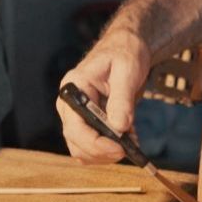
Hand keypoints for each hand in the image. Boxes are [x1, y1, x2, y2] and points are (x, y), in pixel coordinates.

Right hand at [57, 28, 150, 163]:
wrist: (127, 48)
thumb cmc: (125, 53)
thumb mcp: (127, 71)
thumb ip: (122, 99)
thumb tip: (119, 127)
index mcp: (74, 87)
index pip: (74, 126)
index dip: (95, 143)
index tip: (120, 149)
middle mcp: (69, 104)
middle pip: (76, 142)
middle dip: (102, 152)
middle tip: (129, 148)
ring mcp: (76, 115)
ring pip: (82, 149)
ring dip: (106, 153)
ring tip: (131, 139)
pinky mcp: (87, 122)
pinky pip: (92, 146)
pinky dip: (109, 150)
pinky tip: (127, 138)